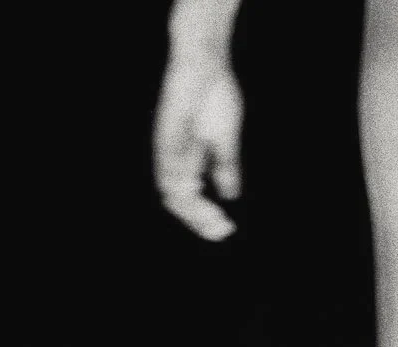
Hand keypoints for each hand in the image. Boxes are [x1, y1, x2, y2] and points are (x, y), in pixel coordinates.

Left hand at [153, 54, 243, 240]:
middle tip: (221, 231)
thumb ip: (225, 167)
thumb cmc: (215, 97)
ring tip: (213, 219)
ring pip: (171, 187)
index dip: (205, 217)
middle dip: (199, 219)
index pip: (190, 198)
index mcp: (188, 160)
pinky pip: (168, 164)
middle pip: (178, 199)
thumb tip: (230, 194)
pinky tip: (196, 193)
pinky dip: (181, 182)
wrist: (206, 64)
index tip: (226, 230)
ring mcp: (169, 146)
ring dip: (192, 208)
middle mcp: (175, 158)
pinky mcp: (167, 131)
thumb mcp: (226, 140)